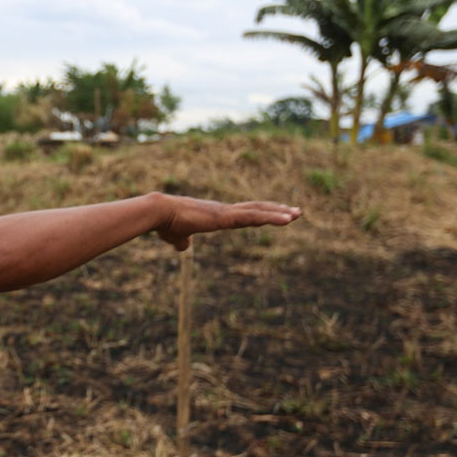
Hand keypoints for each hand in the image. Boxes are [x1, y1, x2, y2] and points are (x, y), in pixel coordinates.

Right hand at [155, 195, 300, 250]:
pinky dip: (272, 217)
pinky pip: (254, 216)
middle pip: (256, 209)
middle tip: (295, 212)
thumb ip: (183, 241)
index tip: (273, 214)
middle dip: (276, 211)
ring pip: (258, 212)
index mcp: (216, 215)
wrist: (159, 213)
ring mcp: (226, 212)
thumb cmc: (166, 223)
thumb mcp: (177, 236)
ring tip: (297, 214)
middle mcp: (224, 210)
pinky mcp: (226, 216)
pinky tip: (287, 219)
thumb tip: (184, 247)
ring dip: (279, 213)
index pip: (243, 213)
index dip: (259, 213)